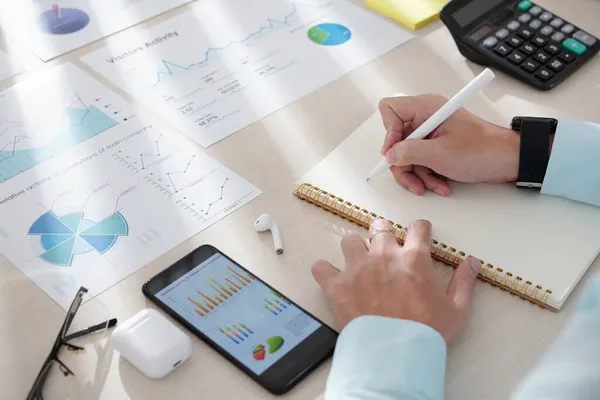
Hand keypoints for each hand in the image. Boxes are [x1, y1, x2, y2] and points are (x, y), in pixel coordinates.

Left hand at [311, 219, 481, 342]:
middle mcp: (384, 256)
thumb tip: (472, 262)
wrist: (395, 355)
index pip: (418, 228)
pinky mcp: (337, 285)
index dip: (420, 229)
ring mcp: (358, 268)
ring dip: (354, 248)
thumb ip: (464, 282)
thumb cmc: (426, 333)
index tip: (419, 234)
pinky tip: (330, 276)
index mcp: (414, 259)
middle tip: (384, 247)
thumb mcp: (457, 309)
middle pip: (380, 227)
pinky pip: (321, 266)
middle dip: (383, 233)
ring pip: (349, 240)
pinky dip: (324, 270)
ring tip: (358, 260)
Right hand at [378, 94, 520, 195]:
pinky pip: (421, 161)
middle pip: (396, 139)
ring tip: (432, 186)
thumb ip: (408, 152)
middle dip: (404, 163)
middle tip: (413, 180)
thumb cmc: (483, 150)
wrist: (508, 161)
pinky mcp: (438, 146)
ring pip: (407, 155)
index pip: (390, 110)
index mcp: (426, 108)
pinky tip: (441, 184)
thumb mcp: (439, 154)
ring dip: (417, 174)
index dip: (389, 133)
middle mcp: (426, 117)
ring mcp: (432, 133)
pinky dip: (428, 175)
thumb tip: (390, 155)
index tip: (397, 153)